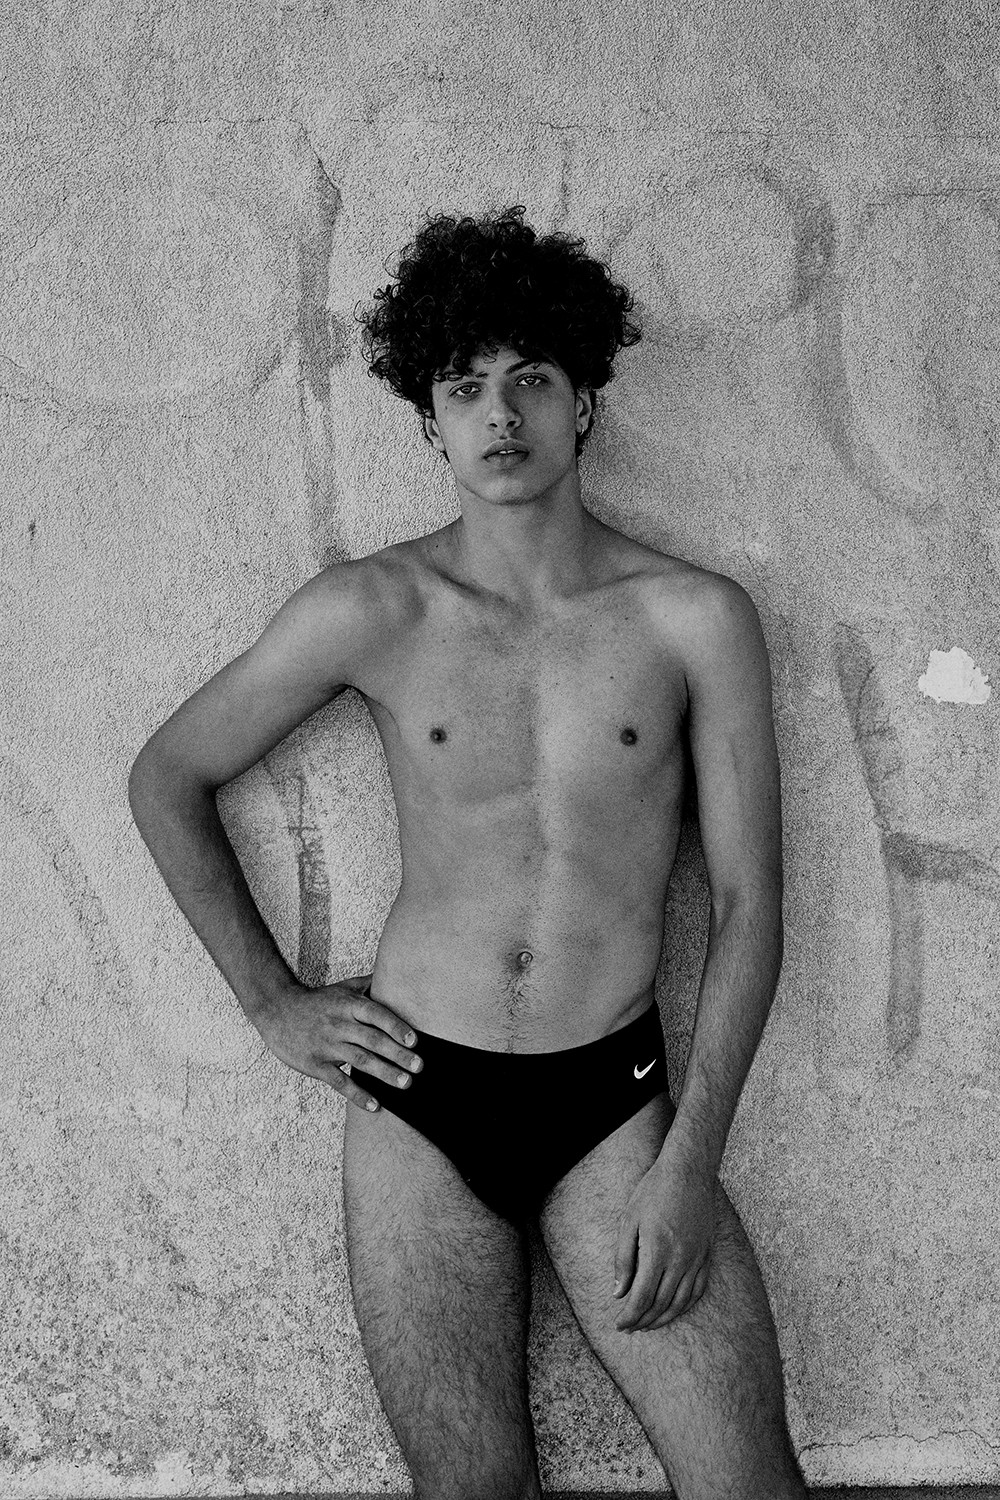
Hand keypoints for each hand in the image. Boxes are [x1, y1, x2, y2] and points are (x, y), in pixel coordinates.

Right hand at [251, 974, 421, 1111]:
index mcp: (348, 1005)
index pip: (376, 1014)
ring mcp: (327, 1045)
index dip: (396, 1027)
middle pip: (372, 1040)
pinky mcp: (315, 1064)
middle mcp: (339, 1024)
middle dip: (397, 1054)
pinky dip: (357, 1095)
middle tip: (419, 1067)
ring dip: (384, 1073)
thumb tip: (395, 973)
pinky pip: (339, 1081)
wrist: (276, 1009)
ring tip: (405, 1084)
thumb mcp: (342, 987)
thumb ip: (369, 984)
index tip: (414, 1040)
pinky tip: (375, 1105)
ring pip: (359, 1061)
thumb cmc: (316, 1000)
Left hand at [612, 1150, 714, 1332]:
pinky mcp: (707, 1255)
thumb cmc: (653, 1192)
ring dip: (664, 1318)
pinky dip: (685, 1306)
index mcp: (657, 1252)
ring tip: (648, 1325)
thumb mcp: (629, 1221)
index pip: (642, 1297)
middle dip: (643, 1321)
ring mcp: (697, 1259)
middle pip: (661, 1304)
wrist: (688, 1171)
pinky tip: (674, 1310)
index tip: (619, 1325)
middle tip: (630, 1328)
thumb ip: (623, 1259)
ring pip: (681, 1302)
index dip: (629, 1316)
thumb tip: (618, 1293)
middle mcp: (680, 1260)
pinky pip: (698, 1290)